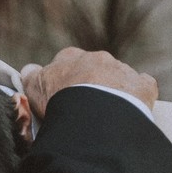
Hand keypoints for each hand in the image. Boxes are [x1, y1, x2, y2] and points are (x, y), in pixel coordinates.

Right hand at [20, 47, 157, 116]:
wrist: (92, 115)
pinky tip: (133, 107)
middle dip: (91, 83)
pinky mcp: (142, 86)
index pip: (65, 61)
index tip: (61, 94)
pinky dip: (139, 93)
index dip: (63, 78)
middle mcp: (97, 58)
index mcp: (71, 57)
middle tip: (85, 108)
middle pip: (94, 68)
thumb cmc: (58, 101)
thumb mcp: (33, 89)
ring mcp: (121, 70)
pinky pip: (143, 85)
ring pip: (118, 77)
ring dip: (114, 90)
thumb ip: (30, 77)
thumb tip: (28, 69)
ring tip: (107, 115)